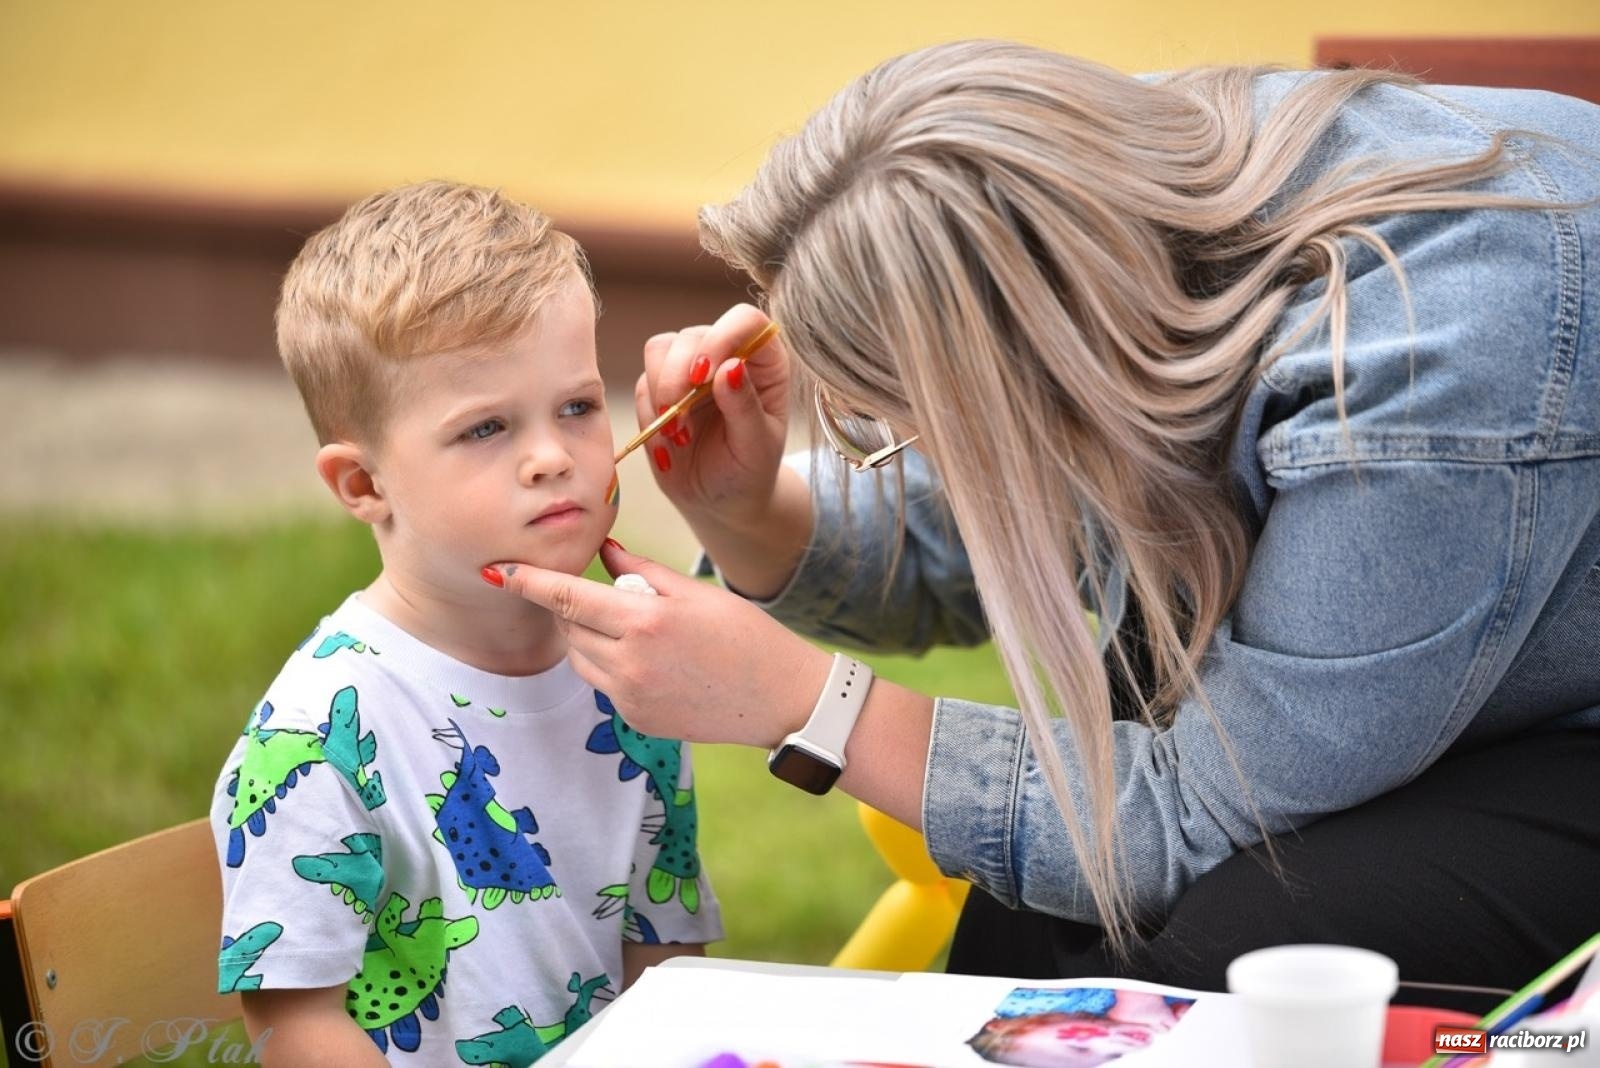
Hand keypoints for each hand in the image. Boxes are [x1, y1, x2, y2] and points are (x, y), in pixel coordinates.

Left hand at [490, 540, 830, 747]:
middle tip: (616, 598)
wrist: (781, 699)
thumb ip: (641, 572)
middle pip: (570, 628)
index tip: (497, 570)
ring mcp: (631, 698)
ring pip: (582, 659)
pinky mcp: (637, 721)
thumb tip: (604, 550)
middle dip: (576, 608)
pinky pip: (605, 686)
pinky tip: (657, 663)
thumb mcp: (696, 593)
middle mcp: (629, 664)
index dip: (528, 582)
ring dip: (591, 638)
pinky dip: (614, 667)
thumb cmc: (746, 637)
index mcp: (644, 622)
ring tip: (639, 631)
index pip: (567, 597)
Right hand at [638, 304, 789, 533]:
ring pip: (660, 349)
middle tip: (680, 420)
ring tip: (677, 435)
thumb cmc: (750, 471)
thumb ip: (745, 407)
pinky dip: (648, 415)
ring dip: (661, 393)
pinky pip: (643, 384)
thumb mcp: (756, 446)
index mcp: (764, 362)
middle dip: (678, 375)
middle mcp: (727, 355)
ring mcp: (691, 367)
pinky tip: (668, 445)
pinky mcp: (661, 386)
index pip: (745, 321)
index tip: (704, 376)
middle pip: (692, 335)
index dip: (721, 337)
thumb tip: (730, 367)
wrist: (721, 500)